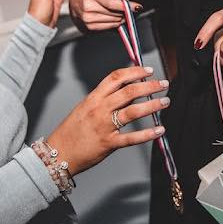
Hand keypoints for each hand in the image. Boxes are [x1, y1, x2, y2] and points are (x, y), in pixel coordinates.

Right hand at [46, 66, 168, 174]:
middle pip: (129, 92)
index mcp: (93, 98)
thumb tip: (125, 89)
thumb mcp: (84, 107)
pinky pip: (131, 138)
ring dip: (152, 105)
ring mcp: (104, 126)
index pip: (116, 78)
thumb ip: (103, 99)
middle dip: (149, 86)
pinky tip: (159, 130)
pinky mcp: (108, 143)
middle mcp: (99, 109)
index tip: (147, 70)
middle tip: (163, 84)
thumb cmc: (71, 131)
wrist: (58, 153)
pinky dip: (147, 134)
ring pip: (132, 112)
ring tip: (164, 101)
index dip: (134, 72)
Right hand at [66, 0, 140, 31]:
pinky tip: (111, 16)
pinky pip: (108, 27)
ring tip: (117, 10)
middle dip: (124, 11)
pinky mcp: (88, 27)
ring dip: (120, 17)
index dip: (126, 6)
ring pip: (113, 21)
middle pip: (114, 13)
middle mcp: (87, 7)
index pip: (112, 3)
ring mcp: (87, 19)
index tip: (137, 7)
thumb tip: (127, 2)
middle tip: (126, 6)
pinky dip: (114, 22)